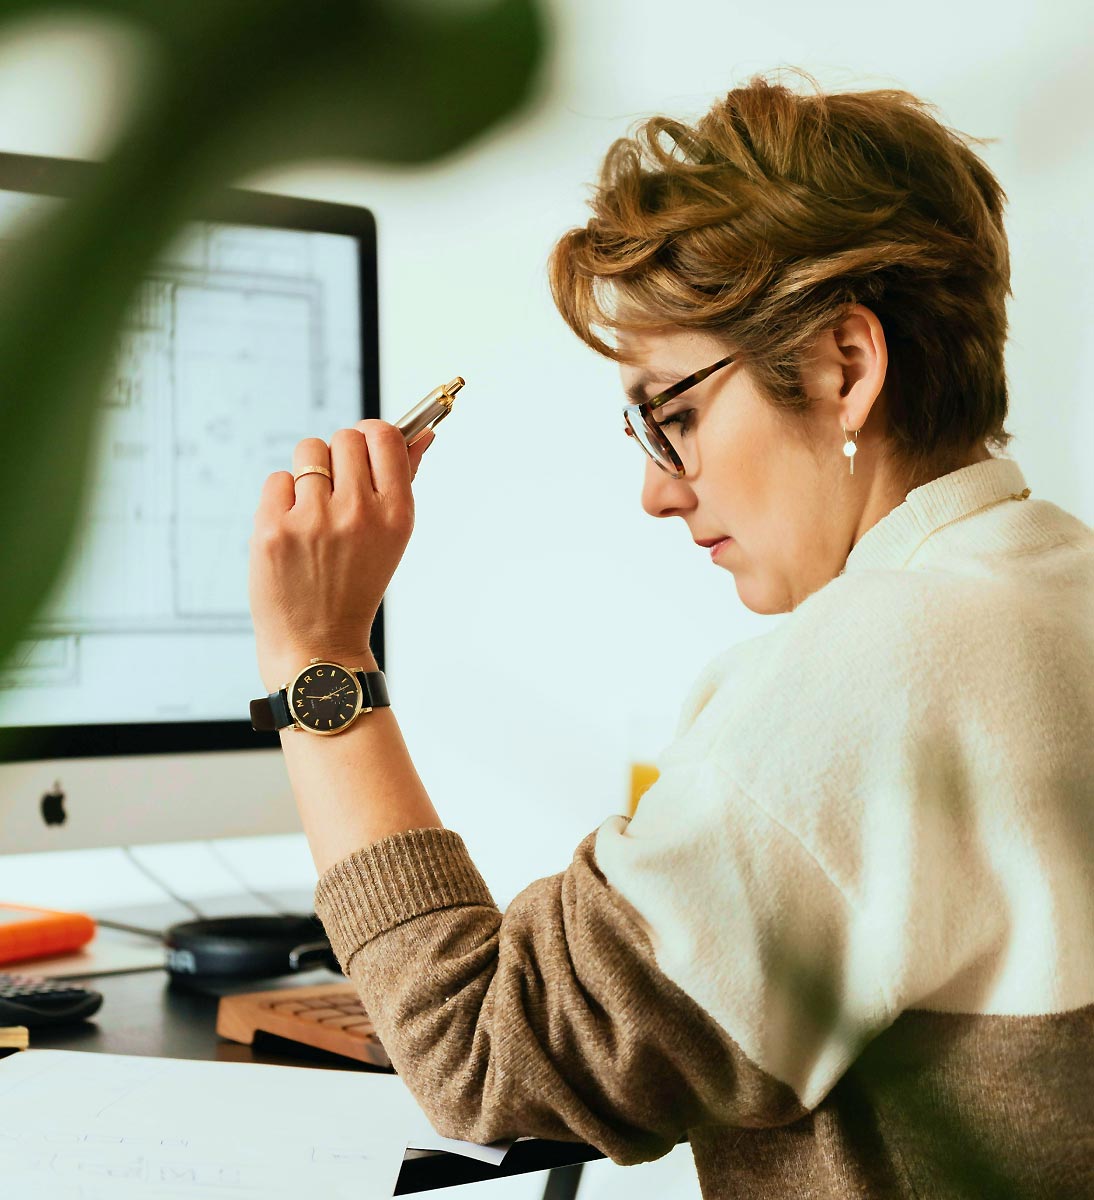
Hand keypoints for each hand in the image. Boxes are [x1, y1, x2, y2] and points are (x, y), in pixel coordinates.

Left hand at [249, 421, 434, 690]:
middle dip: (339, 455)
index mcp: (395, 515)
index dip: (372, 434)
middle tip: (336, 490)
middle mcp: (358, 513)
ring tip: (313, 512)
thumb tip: (422, 434)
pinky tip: (292, 529)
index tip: (364, 447)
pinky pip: (277, 479)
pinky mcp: (273, 528)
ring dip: (309, 473)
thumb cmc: (355, 588)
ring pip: (308, 452)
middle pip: (344, 437)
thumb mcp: (392, 538)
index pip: (385, 436)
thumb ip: (404, 480)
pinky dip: (282, 498)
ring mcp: (313, 520)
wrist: (317, 645)